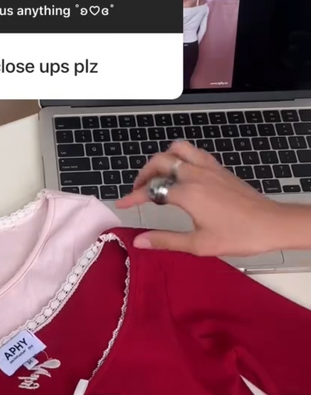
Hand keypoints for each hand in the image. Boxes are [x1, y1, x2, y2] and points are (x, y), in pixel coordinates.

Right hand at [117, 141, 288, 256]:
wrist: (271, 224)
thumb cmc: (238, 236)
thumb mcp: (198, 245)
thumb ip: (165, 241)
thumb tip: (139, 242)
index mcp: (188, 193)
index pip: (152, 190)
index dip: (133, 197)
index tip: (122, 203)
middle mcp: (196, 175)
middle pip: (160, 162)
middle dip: (144, 174)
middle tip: (137, 190)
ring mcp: (209, 169)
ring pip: (178, 149)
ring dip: (163, 158)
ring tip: (157, 175)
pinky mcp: (220, 169)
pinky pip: (195, 153)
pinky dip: (181, 157)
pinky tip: (181, 172)